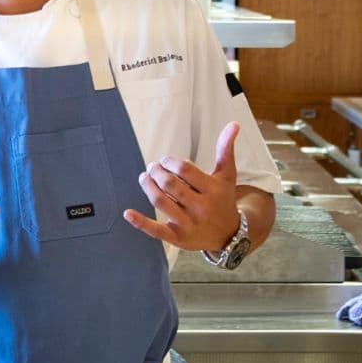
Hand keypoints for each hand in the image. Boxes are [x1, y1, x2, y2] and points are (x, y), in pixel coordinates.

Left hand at [123, 121, 240, 250]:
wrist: (229, 234)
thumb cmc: (223, 199)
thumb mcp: (227, 175)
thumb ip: (226, 149)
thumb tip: (233, 124)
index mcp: (212, 190)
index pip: (184, 170)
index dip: (170, 162)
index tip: (166, 160)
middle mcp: (201, 208)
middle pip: (170, 184)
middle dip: (157, 172)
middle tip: (152, 167)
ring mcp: (189, 224)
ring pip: (161, 202)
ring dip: (148, 186)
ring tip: (145, 177)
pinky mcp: (178, 238)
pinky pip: (156, 231)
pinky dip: (140, 223)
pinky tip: (128, 213)